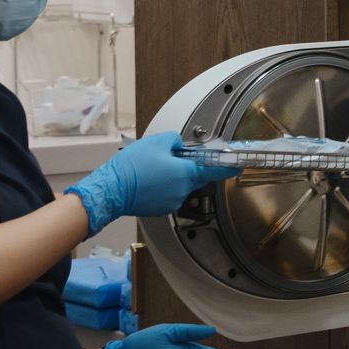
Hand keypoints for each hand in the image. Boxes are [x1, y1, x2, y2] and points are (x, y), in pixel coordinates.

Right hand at [68, 131, 231, 235]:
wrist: (110, 189)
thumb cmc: (131, 168)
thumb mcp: (155, 142)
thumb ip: (174, 140)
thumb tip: (178, 144)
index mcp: (186, 173)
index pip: (215, 170)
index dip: (228, 167)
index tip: (237, 165)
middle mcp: (182, 190)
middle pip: (193, 176)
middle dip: (183, 166)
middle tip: (167, 158)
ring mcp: (172, 202)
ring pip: (179, 185)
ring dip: (171, 177)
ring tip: (151, 169)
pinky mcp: (160, 209)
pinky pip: (167, 194)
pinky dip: (161, 187)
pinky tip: (147, 180)